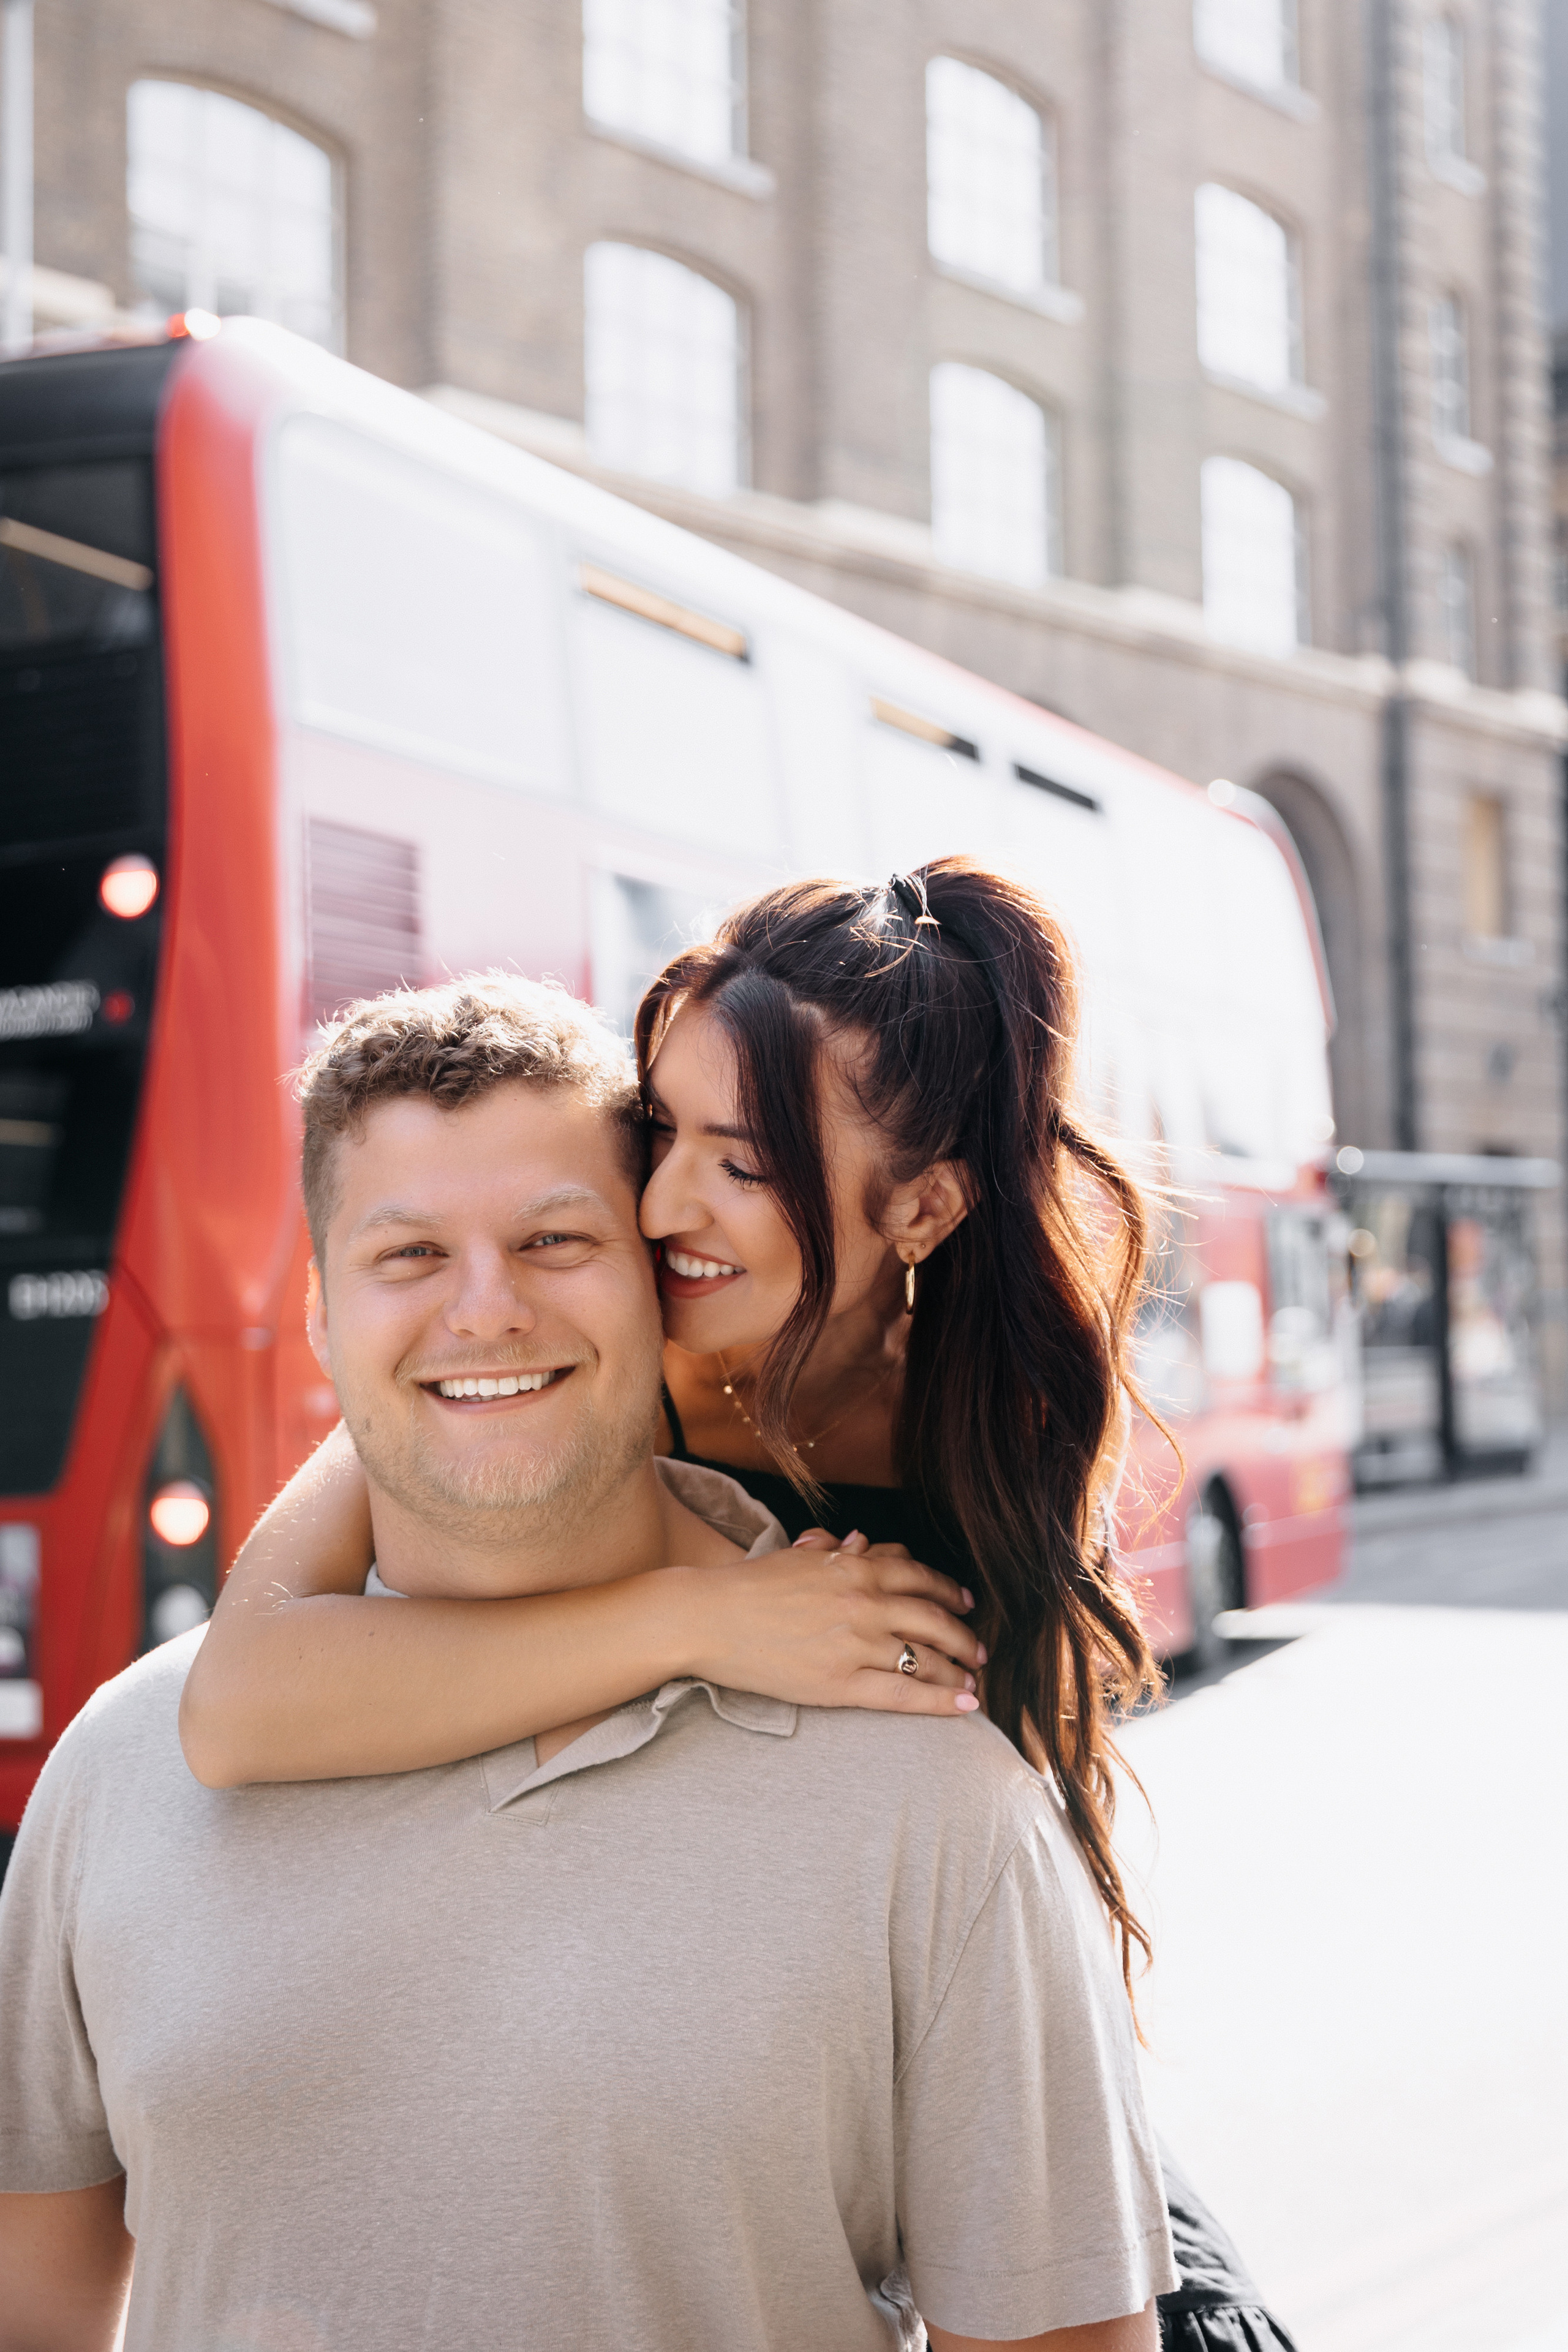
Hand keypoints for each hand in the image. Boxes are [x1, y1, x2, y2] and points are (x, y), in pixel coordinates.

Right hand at [681, 1532, 985, 1714]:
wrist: (707, 1617)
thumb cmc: (747, 1586)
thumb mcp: (797, 1556)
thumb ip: (835, 1547)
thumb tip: (864, 1541)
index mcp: (854, 1567)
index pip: (919, 1577)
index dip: (949, 1592)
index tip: (965, 1604)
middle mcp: (863, 1601)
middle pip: (933, 1618)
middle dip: (964, 1637)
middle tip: (980, 1651)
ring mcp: (854, 1643)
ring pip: (924, 1657)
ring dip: (958, 1670)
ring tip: (973, 1683)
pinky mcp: (839, 1683)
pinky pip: (902, 1693)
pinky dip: (939, 1700)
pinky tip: (964, 1705)